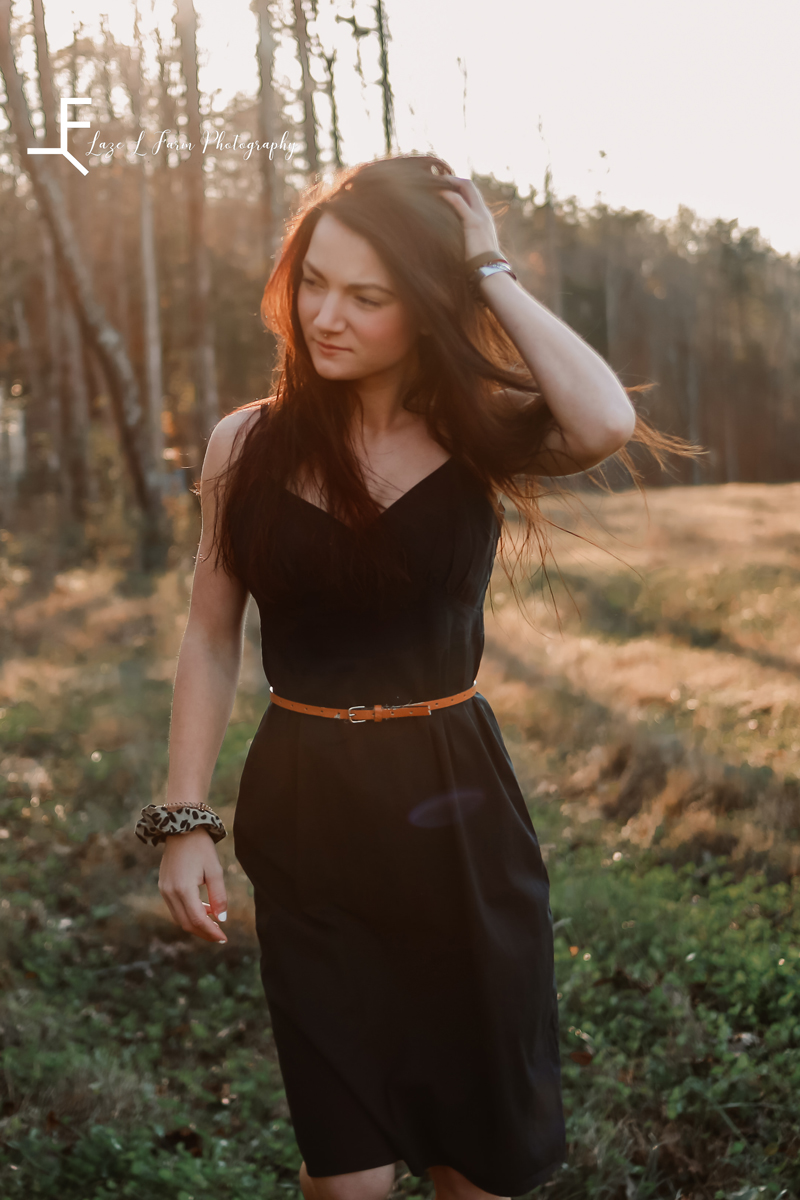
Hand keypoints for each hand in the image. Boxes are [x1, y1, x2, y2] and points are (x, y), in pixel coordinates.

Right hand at [158, 827, 228, 943]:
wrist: (181, 828)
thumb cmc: (201, 847)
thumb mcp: (215, 870)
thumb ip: (219, 896)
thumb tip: (221, 919)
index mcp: (183, 889)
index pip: (197, 920)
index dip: (211, 932)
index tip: (224, 938)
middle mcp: (170, 893)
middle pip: (186, 923)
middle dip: (204, 932)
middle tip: (220, 935)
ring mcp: (164, 890)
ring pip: (179, 918)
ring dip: (196, 923)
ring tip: (214, 922)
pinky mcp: (163, 886)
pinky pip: (175, 908)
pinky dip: (189, 913)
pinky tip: (203, 909)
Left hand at [436, 176, 503, 262]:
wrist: (491, 271)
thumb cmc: (480, 264)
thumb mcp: (473, 247)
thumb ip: (466, 239)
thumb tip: (454, 241)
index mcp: (484, 218)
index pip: (472, 194)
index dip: (457, 187)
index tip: (442, 187)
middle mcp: (483, 213)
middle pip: (469, 186)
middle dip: (452, 179)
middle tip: (435, 179)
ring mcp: (480, 216)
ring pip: (467, 187)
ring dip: (450, 181)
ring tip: (434, 181)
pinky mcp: (474, 223)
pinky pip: (459, 201)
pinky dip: (448, 194)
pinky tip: (438, 193)